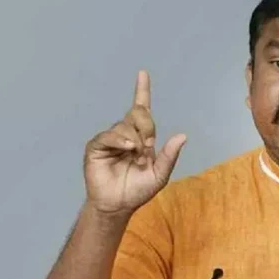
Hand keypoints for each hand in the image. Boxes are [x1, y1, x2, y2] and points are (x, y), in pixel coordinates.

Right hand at [83, 70, 185, 214]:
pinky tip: (128, 148)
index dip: (142, 90)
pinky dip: (120, 139)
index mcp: (141, 137)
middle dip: (147, 126)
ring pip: (125, 125)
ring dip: (135, 139)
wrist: (118, 205)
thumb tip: (183, 135)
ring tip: (136, 157)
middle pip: (138, 113)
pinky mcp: (96, 147)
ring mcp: (110, 139)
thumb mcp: (160, 174)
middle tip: (149, 146)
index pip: (141, 109)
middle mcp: (125, 133)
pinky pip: (109, 135)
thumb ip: (170, 155)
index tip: (143, 73)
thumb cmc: (138, 190)